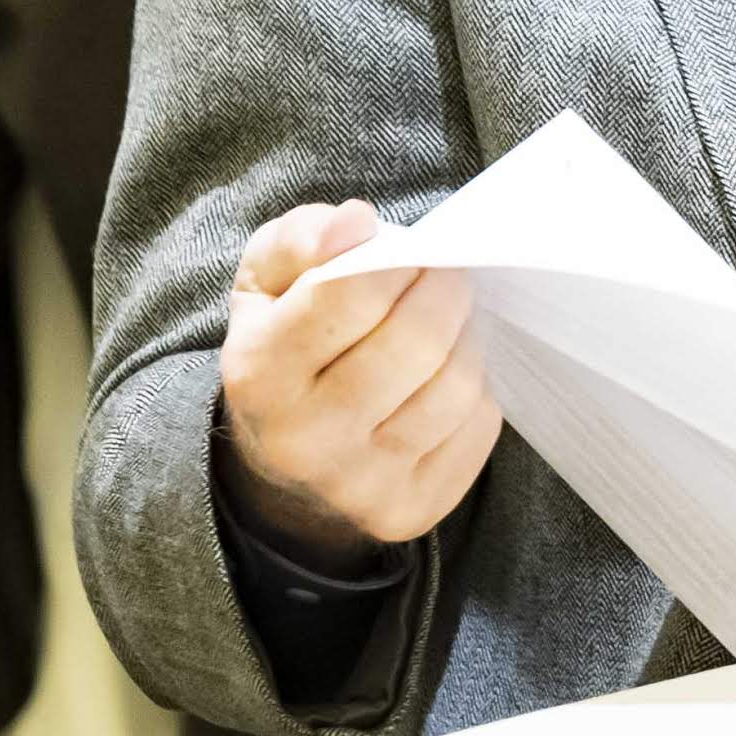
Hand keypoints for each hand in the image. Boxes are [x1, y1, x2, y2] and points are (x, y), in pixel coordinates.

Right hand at [213, 201, 500, 569]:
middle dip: (444, 289)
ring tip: (445, 323)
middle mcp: (303, 440)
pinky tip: (444, 378)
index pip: (351, 293)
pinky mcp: (408, 512)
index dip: (395, 257)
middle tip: (443, 274)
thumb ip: (305, 238)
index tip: (405, 250)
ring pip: (456, 386)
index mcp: (257, 372)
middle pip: (415, 341)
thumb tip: (356, 223)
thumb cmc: (286, 342)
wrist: (282, 459)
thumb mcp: (268, 279)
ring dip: (466, 338)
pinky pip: (478, 427)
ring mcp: (357, 486)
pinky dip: (475, 390)